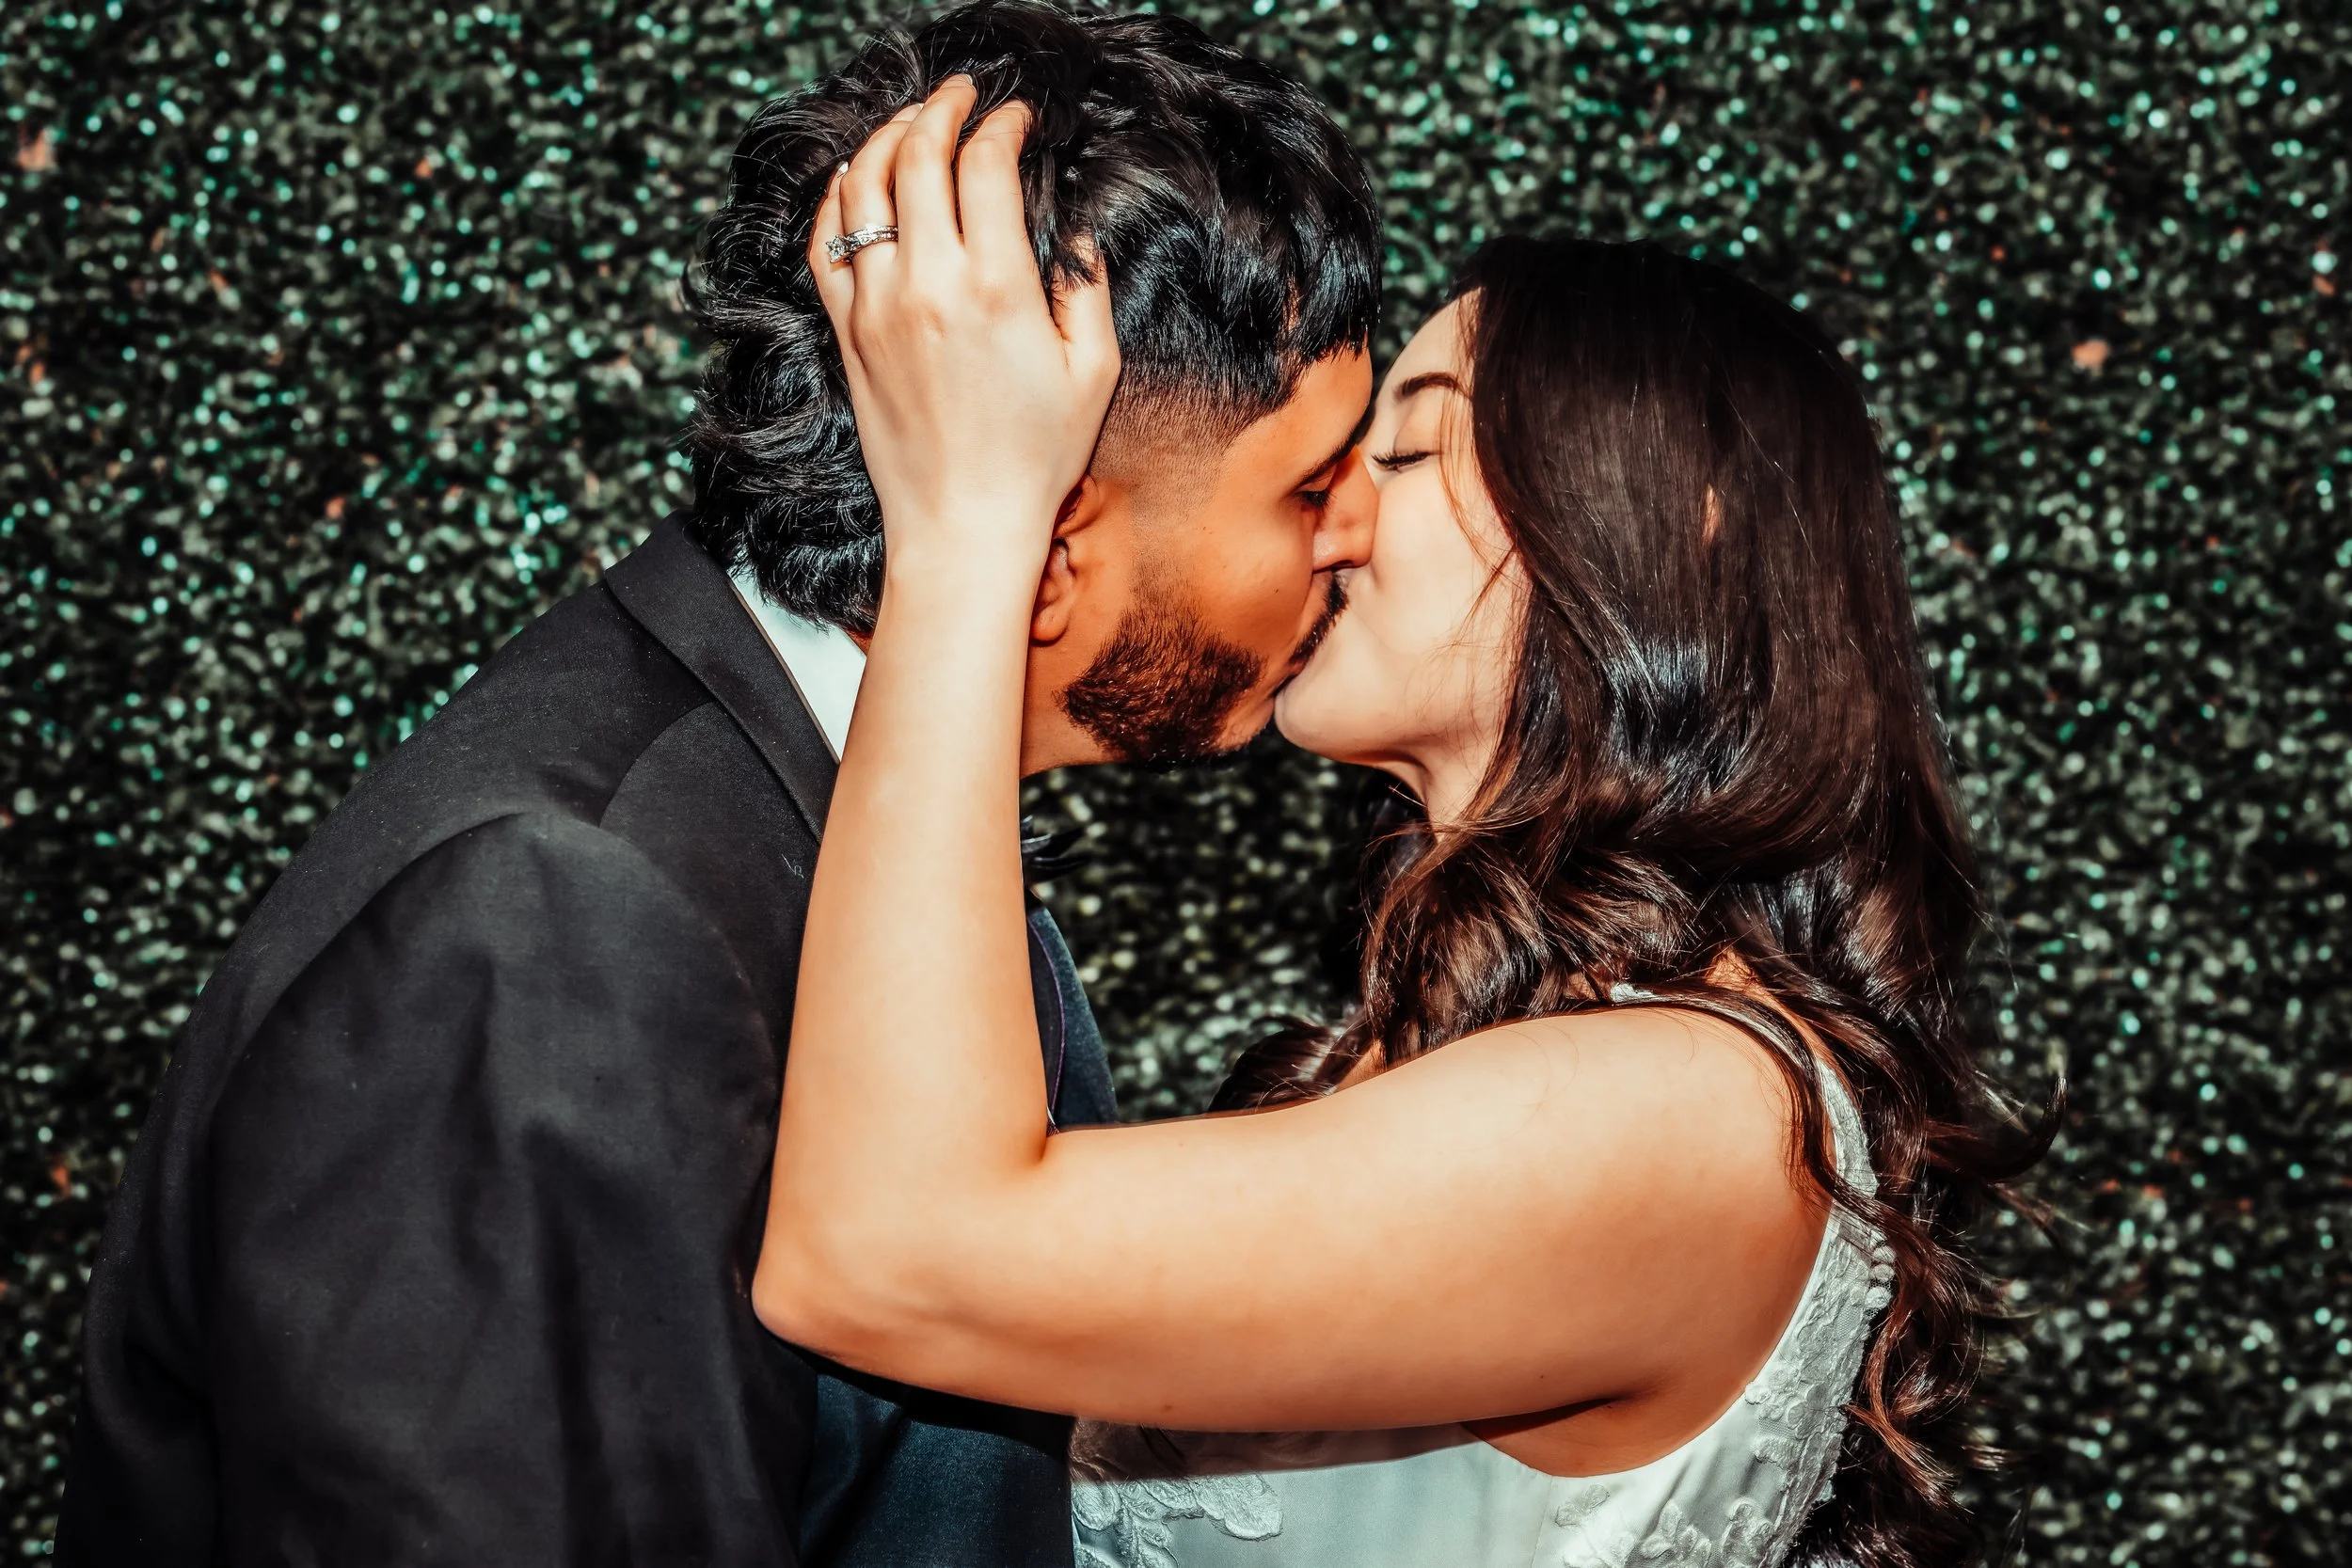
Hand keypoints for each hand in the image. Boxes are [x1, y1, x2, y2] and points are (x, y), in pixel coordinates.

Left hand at [809, 79, 1120, 588]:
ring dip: (886, 140)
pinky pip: (824, 243)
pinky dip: (836, 198)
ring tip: (911, 126)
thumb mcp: (1093, 370)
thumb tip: (1075, 231)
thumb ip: (1085, 286)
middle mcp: (926, 284)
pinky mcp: (845, 333)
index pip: (984, 165)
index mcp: (996, 286)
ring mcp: (875, 307)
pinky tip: (856, 183)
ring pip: (862, 187)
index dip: (1000, 125)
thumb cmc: (1035, 458)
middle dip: (941, 110)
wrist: (962, 527)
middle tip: (961, 97)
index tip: (1014, 118)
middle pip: (917, 156)